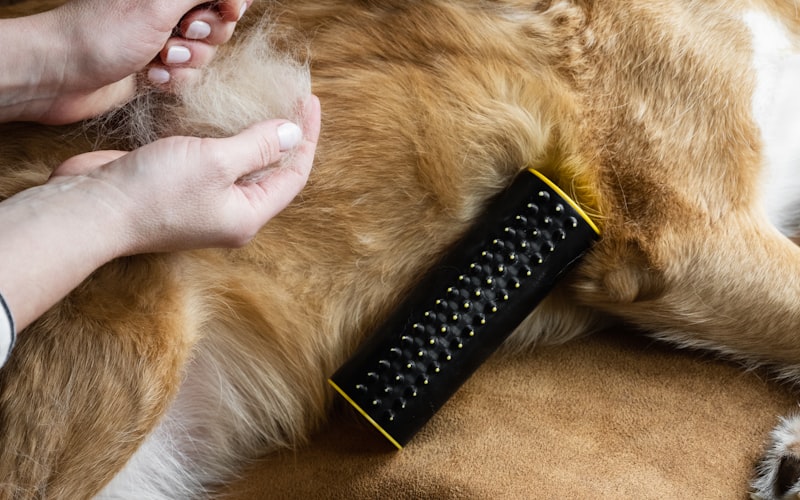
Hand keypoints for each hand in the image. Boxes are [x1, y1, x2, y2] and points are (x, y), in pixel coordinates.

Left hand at [4, 0, 250, 123]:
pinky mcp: (158, 65)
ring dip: (188, 62)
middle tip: (183, 35)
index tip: (229, 10)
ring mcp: (163, 36)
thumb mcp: (159, 6)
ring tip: (160, 60)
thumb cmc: (102, 34)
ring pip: (206, 51)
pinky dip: (174, 80)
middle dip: (207, 34)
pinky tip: (150, 77)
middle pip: (220, 20)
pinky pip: (188, 75)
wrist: (61, 76)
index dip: (231, 2)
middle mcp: (167, 7)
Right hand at [50, 95, 320, 254]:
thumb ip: (257, 146)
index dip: (305, 137)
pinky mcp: (180, 189)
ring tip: (267, 106)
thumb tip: (292, 134)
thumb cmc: (157, 191)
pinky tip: (227, 119)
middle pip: (271, 172)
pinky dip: (225, 141)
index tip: (307, 100)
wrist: (94, 210)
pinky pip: (214, 163)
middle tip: (291, 101)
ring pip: (242, 167)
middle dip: (284, 138)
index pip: (293, 175)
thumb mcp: (217, 161)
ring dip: (255, 138)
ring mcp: (204, 203)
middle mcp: (231, 214)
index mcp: (248, 215)